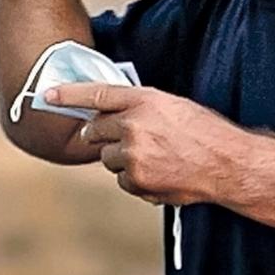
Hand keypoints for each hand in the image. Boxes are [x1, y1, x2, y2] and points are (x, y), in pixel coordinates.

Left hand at [44, 83, 242, 205]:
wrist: (227, 164)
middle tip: (122, 139)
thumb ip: (142, 108)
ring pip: (108, 158)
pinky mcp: (136, 180)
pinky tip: (161, 174)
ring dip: (123, 159)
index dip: (69, 94)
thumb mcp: (174, 107)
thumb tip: (114, 116)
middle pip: (95, 130)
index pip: (97, 94)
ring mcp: (133, 155)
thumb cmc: (207, 133)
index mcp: (145, 100)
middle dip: (101, 135)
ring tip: (156, 159)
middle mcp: (134, 125)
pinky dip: (136, 180)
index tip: (47, 95)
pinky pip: (122, 180)